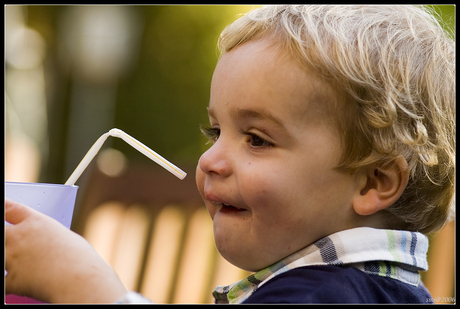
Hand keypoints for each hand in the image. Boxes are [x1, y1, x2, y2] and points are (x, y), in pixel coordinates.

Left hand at [5, 198, 127, 302]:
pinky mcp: (13, 280)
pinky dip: (9, 282)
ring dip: (6, 258)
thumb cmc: (81, 258)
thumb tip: (43, 243)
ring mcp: (13, 258)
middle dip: (2, 234)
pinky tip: (18, 282)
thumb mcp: (65, 237)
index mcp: (36, 222)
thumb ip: (47, 236)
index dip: (2, 206)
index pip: (9, 207)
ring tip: (14, 260)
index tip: (2, 207)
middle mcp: (20, 237)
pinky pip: (3, 282)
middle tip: (8, 239)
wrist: (80, 279)